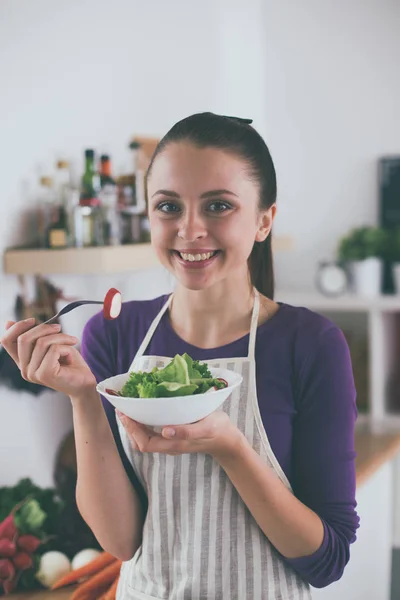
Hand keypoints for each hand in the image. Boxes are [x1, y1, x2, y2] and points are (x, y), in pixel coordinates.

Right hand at [0, 319, 96, 397]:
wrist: (85, 383)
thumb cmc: (70, 363)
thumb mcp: (49, 344)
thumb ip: (34, 336)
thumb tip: (9, 322)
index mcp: (23, 362)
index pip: (6, 341)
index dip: (17, 327)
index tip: (33, 320)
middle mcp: (24, 369)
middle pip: (23, 338)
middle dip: (43, 328)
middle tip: (59, 328)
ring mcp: (33, 373)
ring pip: (41, 342)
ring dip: (61, 337)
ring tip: (71, 342)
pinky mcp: (45, 374)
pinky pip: (53, 349)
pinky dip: (66, 346)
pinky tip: (71, 355)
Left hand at [116, 409, 244, 460]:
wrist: (227, 439)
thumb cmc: (217, 431)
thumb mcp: (205, 428)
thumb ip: (186, 431)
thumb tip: (165, 431)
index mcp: (174, 444)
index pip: (145, 443)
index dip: (132, 430)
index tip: (125, 413)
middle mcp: (169, 445)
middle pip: (141, 442)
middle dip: (129, 427)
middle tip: (122, 409)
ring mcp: (171, 442)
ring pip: (146, 438)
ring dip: (135, 425)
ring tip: (129, 409)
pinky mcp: (174, 436)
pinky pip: (153, 433)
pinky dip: (144, 423)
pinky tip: (144, 411)